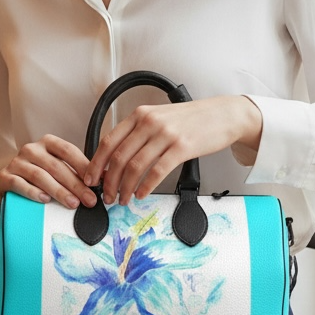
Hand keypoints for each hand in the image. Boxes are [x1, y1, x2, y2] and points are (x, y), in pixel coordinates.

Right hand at [0, 135, 98, 210]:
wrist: (6, 183)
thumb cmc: (38, 176)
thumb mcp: (57, 169)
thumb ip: (77, 172)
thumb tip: (106, 179)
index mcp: (47, 143)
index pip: (69, 151)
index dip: (83, 166)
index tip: (96, 182)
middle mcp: (31, 149)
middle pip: (56, 166)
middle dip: (75, 184)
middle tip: (89, 199)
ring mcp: (16, 162)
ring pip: (40, 175)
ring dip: (58, 191)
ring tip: (73, 204)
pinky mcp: (4, 177)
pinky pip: (19, 184)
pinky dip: (33, 192)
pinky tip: (45, 200)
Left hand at [84, 96, 262, 204]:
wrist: (223, 114)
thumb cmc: (191, 119)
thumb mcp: (159, 117)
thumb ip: (138, 133)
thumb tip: (116, 159)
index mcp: (140, 115)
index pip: (108, 141)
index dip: (96, 163)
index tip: (91, 179)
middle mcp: (150, 122)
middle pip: (118, 157)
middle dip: (108, 182)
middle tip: (107, 196)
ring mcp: (166, 134)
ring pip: (135, 167)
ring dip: (125, 188)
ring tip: (122, 199)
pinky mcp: (182, 147)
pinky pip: (157, 172)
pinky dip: (145, 187)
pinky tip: (141, 194)